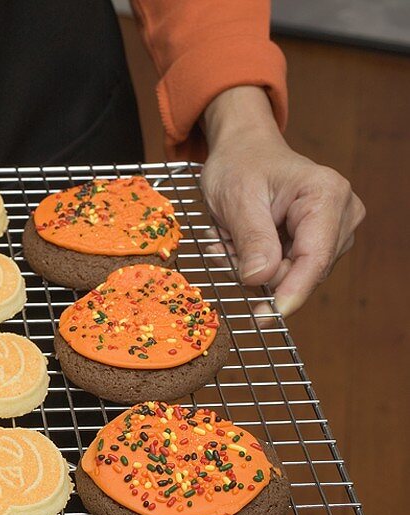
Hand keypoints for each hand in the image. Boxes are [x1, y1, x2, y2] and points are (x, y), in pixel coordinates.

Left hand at [200, 86, 364, 316]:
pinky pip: (288, 270)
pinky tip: (237, 242)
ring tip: (226, 237)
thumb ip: (252, 239)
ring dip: (253, 265)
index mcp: (327, 195)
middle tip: (219, 247)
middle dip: (258, 270)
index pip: (314, 258)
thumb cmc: (240, 165)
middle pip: (303, 270)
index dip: (292, 292)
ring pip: (293, 274)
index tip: (268, 317)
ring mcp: (334, 229)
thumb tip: (260, 279)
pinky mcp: (320, 241)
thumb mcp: (237, 199)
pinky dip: (257, 263)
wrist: (244, 150)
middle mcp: (342, 213)